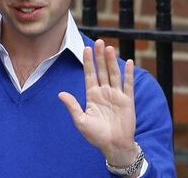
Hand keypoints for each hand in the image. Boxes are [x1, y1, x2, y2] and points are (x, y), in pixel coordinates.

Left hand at [58, 39, 137, 166]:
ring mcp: (116, 95)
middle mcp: (104, 92)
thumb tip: (60, 93)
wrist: (113, 146)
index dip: (88, 61)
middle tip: (98, 41)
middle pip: (101, 70)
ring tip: (109, 48)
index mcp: (92, 95)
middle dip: (99, 56)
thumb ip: (72, 106)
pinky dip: (128, 73)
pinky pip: (128, 84)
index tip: (85, 48)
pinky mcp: (127, 101)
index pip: (89, 74)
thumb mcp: (80, 120)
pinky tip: (128, 62)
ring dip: (111, 61)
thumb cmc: (96, 135)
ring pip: (113, 74)